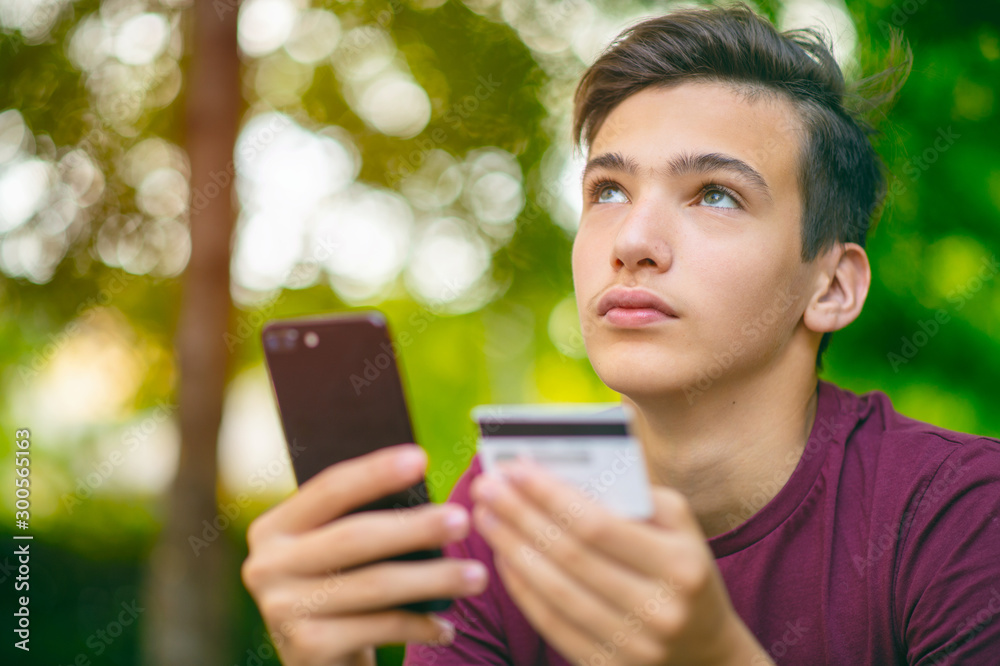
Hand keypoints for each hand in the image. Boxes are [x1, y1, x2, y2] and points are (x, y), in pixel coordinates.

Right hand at [241, 444, 489, 665]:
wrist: (316, 663)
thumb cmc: (339, 589)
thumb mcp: (336, 553)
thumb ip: (359, 519)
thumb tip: (419, 479)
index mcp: (274, 528)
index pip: (329, 489)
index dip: (375, 472)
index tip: (421, 458)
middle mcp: (266, 566)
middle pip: (354, 537)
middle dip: (415, 527)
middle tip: (463, 520)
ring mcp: (281, 609)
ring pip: (374, 585)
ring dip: (434, 579)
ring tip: (477, 576)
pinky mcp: (306, 648)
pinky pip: (379, 627)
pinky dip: (419, 625)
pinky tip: (447, 625)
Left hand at [469, 458, 766, 665]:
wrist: (706, 650)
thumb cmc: (682, 567)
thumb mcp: (679, 525)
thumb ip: (632, 493)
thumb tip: (562, 470)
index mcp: (681, 565)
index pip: (598, 525)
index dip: (550, 496)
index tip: (514, 468)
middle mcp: (659, 610)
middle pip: (569, 556)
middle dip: (520, 515)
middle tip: (486, 485)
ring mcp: (633, 646)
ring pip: (553, 591)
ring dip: (510, 548)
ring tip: (486, 514)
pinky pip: (550, 623)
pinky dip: (521, 586)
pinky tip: (503, 555)